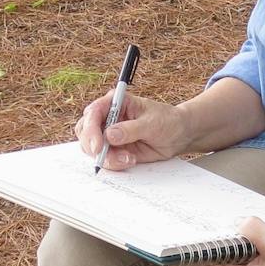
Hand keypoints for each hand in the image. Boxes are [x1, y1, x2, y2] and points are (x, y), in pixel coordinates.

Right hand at [76, 92, 190, 169]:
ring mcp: (109, 134)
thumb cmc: (167, 121)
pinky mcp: (114, 149)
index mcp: (115, 102)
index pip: (93, 112)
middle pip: (85, 131)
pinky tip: (130, 160)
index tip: (97, 146)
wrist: (179, 135)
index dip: (91, 130)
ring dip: (107, 157)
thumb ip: (130, 129)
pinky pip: (105, 159)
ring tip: (129, 158)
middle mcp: (108, 117)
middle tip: (108, 157)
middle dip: (93, 146)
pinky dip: (114, 163)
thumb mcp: (152, 123)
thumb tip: (110, 135)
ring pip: (92, 148)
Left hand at [187, 218, 264, 265]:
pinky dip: (229, 243)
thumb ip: (255, 231)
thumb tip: (238, 222)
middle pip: (204, 263)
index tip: (174, 237)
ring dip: (215, 242)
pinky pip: (230, 256)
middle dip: (198, 244)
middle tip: (191, 221)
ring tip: (208, 222)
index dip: (184, 254)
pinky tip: (232, 230)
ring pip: (217, 258)